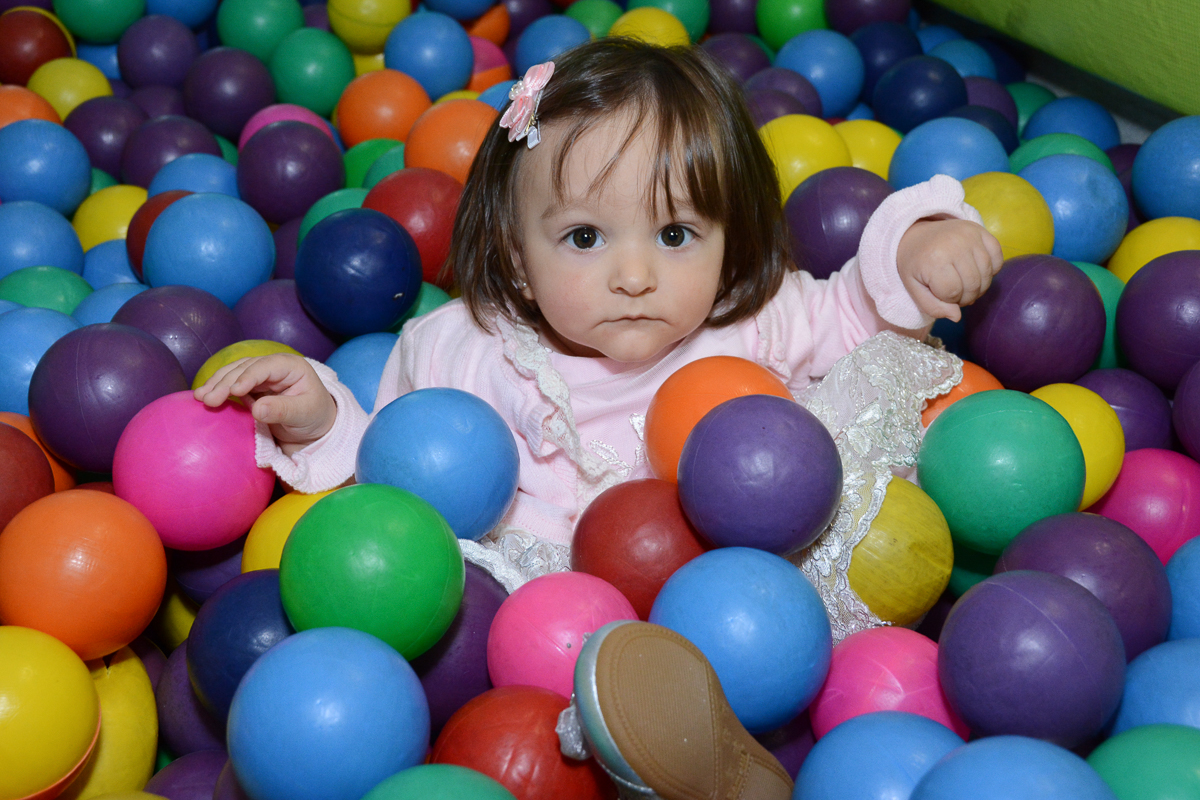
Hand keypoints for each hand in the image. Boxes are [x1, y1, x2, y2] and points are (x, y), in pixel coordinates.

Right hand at [193, 354, 336, 454]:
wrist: (313, 426)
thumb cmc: (314, 417)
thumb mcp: (304, 414)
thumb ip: (283, 410)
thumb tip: (257, 409)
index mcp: (291, 366)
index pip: (266, 366)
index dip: (249, 376)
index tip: (235, 391)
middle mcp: (274, 366)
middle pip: (245, 368)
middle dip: (225, 382)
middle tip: (208, 399)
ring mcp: (261, 375)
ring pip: (234, 373)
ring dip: (216, 384)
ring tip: (200, 397)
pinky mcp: (251, 386)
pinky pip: (231, 384)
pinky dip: (218, 390)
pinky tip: (203, 398)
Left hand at [896, 218, 1003, 321]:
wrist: (917, 234)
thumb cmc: (915, 263)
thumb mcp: (914, 288)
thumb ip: (932, 306)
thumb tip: (956, 316)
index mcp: (934, 259)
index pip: (953, 293)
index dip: (949, 300)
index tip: (940, 293)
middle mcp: (954, 244)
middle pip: (973, 285)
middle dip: (965, 297)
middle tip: (955, 292)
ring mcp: (970, 235)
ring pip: (987, 274)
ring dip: (979, 287)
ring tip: (965, 284)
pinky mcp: (981, 230)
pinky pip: (998, 258)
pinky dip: (992, 270)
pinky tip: (977, 270)